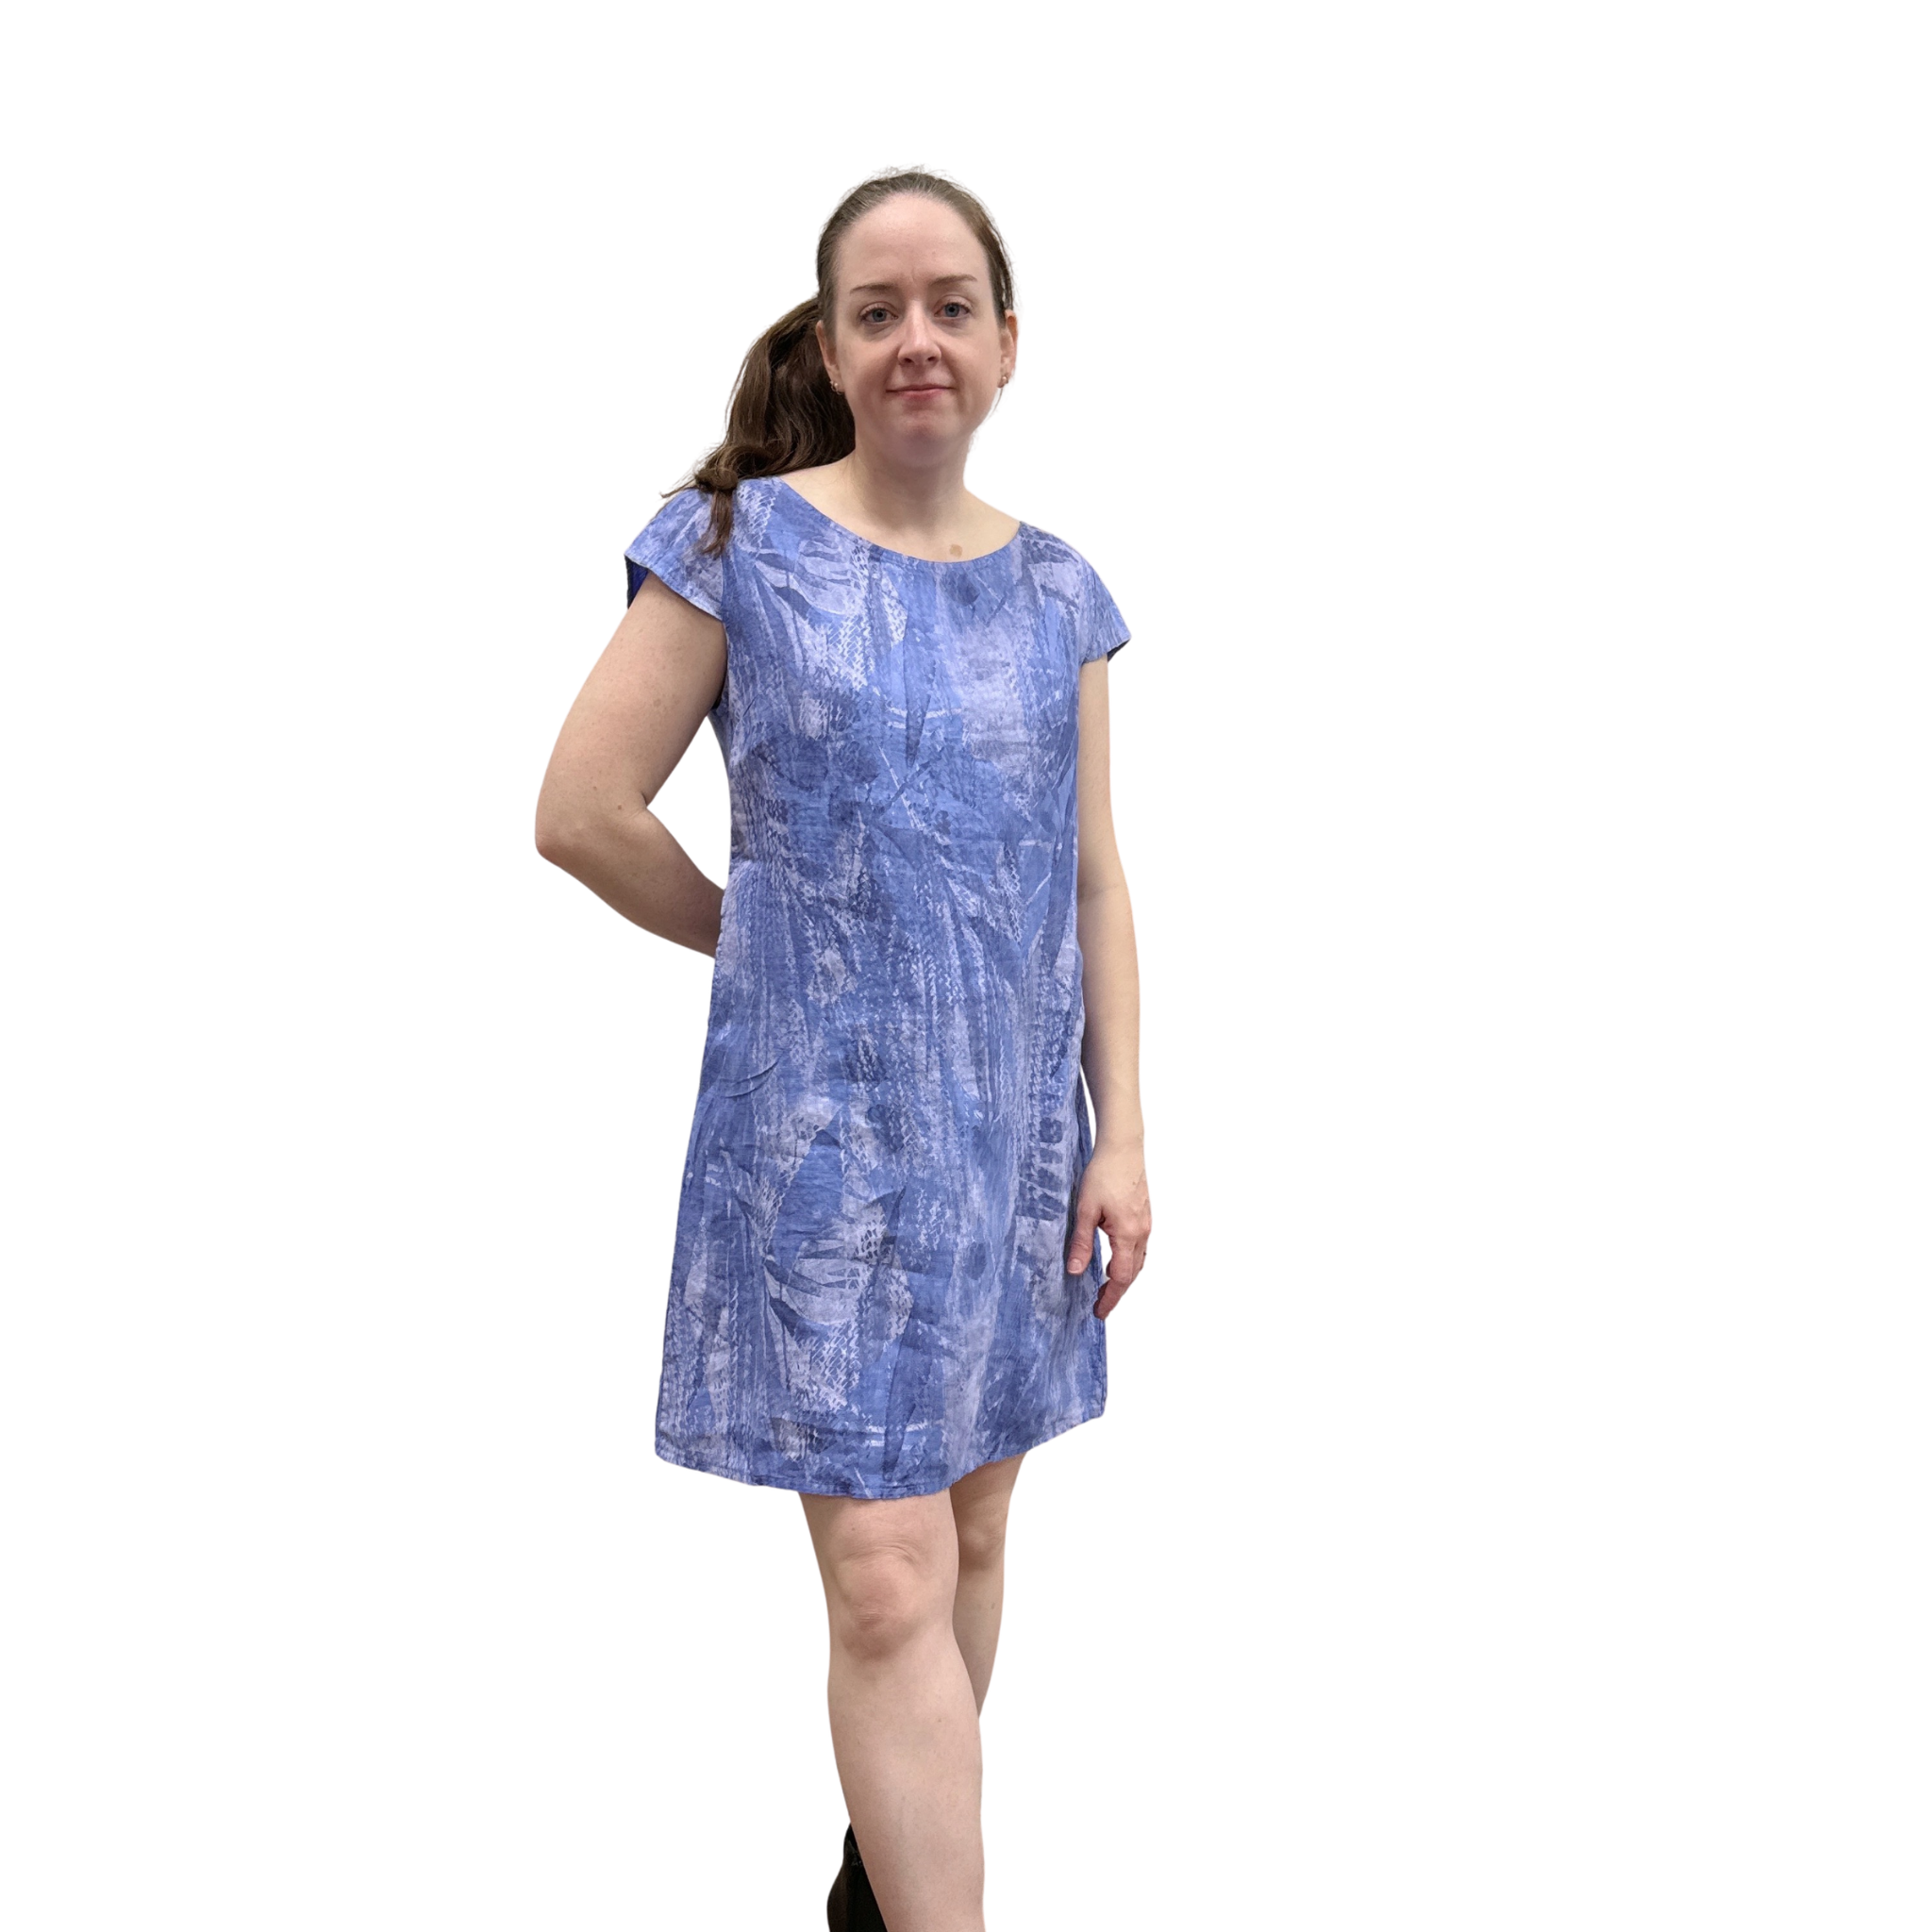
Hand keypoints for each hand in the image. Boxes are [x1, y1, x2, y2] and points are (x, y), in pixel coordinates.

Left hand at [1066, 1140, 1151, 1320]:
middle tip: (1100, 1305)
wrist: (1123, 1148)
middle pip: (1132, 1273)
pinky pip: (1140, 1247)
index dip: (1110, 1298)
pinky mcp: (1144, 1215)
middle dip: (1117, 1292)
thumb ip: (1081, 1242)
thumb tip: (1074, 1271)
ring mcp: (1146, 1223)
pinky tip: (1115, 1259)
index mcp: (1128, 1234)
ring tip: (1105, 1287)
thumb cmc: (1104, 1173)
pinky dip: (1129, 1261)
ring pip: (1139, 1261)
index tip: (1100, 1312)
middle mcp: (1142, 1232)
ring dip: (1124, 1277)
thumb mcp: (1085, 1210)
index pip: (1120, 1277)